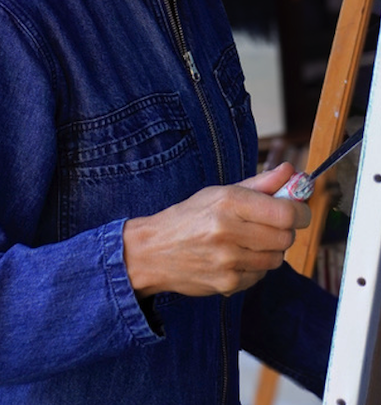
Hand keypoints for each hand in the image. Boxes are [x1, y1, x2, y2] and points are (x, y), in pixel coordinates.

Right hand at [123, 162, 309, 298]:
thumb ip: (260, 183)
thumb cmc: (189, 217)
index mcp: (228, 202)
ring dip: (270, 250)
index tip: (298, 209)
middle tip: (270, 224)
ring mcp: (229, 261)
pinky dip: (256, 267)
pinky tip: (237, 258)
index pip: (285, 212)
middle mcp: (229, 231)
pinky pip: (261, 275)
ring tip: (249, 241)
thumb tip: (291, 172)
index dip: (299, 210)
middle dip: (284, 230)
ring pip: (276, 258)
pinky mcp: (228, 283)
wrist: (154, 251)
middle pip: (285, 237)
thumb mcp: (220, 192)